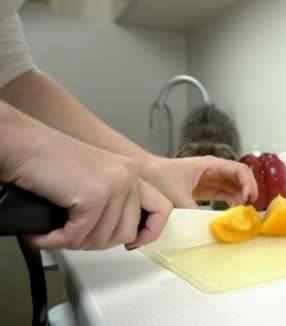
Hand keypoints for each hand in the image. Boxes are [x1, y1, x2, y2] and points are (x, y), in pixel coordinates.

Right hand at [1, 116, 171, 249]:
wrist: (21, 144)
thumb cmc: (47, 161)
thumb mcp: (94, 179)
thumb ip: (113, 201)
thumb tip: (122, 235)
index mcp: (131, 172)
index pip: (162, 209)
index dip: (148, 233)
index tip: (132, 243)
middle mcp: (128, 176)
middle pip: (126, 232)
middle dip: (96, 242)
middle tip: (73, 237)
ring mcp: (114, 185)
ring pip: (102, 239)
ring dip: (74, 242)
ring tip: (55, 233)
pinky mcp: (93, 196)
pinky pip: (78, 236)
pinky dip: (56, 241)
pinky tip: (44, 234)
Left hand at [141, 155, 257, 208]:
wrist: (145, 173)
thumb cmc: (160, 176)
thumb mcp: (177, 195)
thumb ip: (192, 210)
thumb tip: (206, 225)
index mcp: (211, 165)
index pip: (239, 170)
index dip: (248, 184)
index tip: (247, 199)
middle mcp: (214, 170)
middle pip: (241, 177)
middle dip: (249, 190)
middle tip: (249, 208)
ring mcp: (211, 178)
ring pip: (235, 186)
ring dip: (241, 197)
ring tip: (241, 212)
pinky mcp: (206, 188)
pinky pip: (225, 193)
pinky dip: (232, 201)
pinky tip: (232, 211)